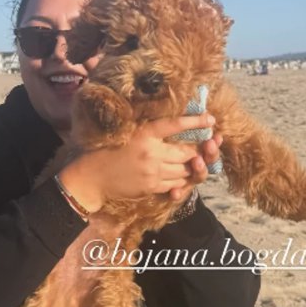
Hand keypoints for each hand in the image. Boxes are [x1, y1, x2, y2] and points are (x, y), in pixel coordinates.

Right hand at [58, 114, 216, 211]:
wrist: (94, 177)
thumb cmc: (109, 150)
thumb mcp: (130, 133)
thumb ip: (151, 131)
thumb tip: (174, 126)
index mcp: (145, 134)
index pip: (176, 125)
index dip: (196, 121)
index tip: (211, 119)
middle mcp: (152, 152)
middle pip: (186, 151)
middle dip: (200, 149)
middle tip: (208, 144)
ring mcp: (153, 172)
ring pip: (185, 169)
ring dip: (193, 166)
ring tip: (196, 161)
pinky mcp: (152, 187)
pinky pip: (176, 184)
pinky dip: (183, 179)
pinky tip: (183, 175)